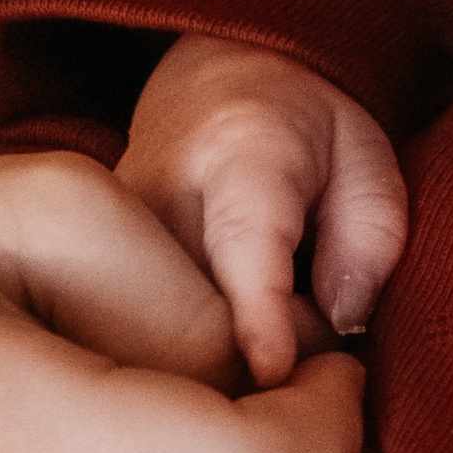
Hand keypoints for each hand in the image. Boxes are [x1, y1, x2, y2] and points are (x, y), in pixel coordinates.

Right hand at [121, 37, 408, 388]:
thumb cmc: (308, 127)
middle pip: (197, 311)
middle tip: (307, 322)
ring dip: (216, 358)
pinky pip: (132, 334)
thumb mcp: (369, 160)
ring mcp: (105, 227)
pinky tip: (211, 329)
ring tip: (264, 319)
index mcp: (241, 149)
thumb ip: (370, 240)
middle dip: (259, 350)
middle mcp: (156, 189)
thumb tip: (342, 325)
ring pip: (158, 334)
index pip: (245, 240)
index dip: (261, 316)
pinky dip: (178, 352)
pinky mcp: (83, 260)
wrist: (216, 79)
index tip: (276, 373)